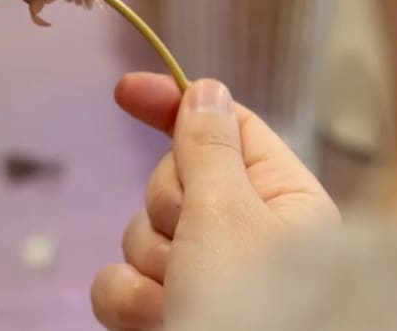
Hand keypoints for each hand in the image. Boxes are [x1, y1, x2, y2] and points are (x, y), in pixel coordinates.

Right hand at [91, 73, 339, 330]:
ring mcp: (199, 275)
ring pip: (139, 234)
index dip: (173, 103)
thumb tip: (205, 90)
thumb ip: (207, 145)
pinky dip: (132, 302)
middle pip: (169, 183)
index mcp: (276, 197)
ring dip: (153, 266)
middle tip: (195, 244)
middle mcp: (239, 234)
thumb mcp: (230, 210)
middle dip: (168, 212)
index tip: (124, 90)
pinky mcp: (165, 310)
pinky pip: (119, 280)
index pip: (220, 127)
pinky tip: (159, 321)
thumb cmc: (254, 303)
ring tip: (186, 300)